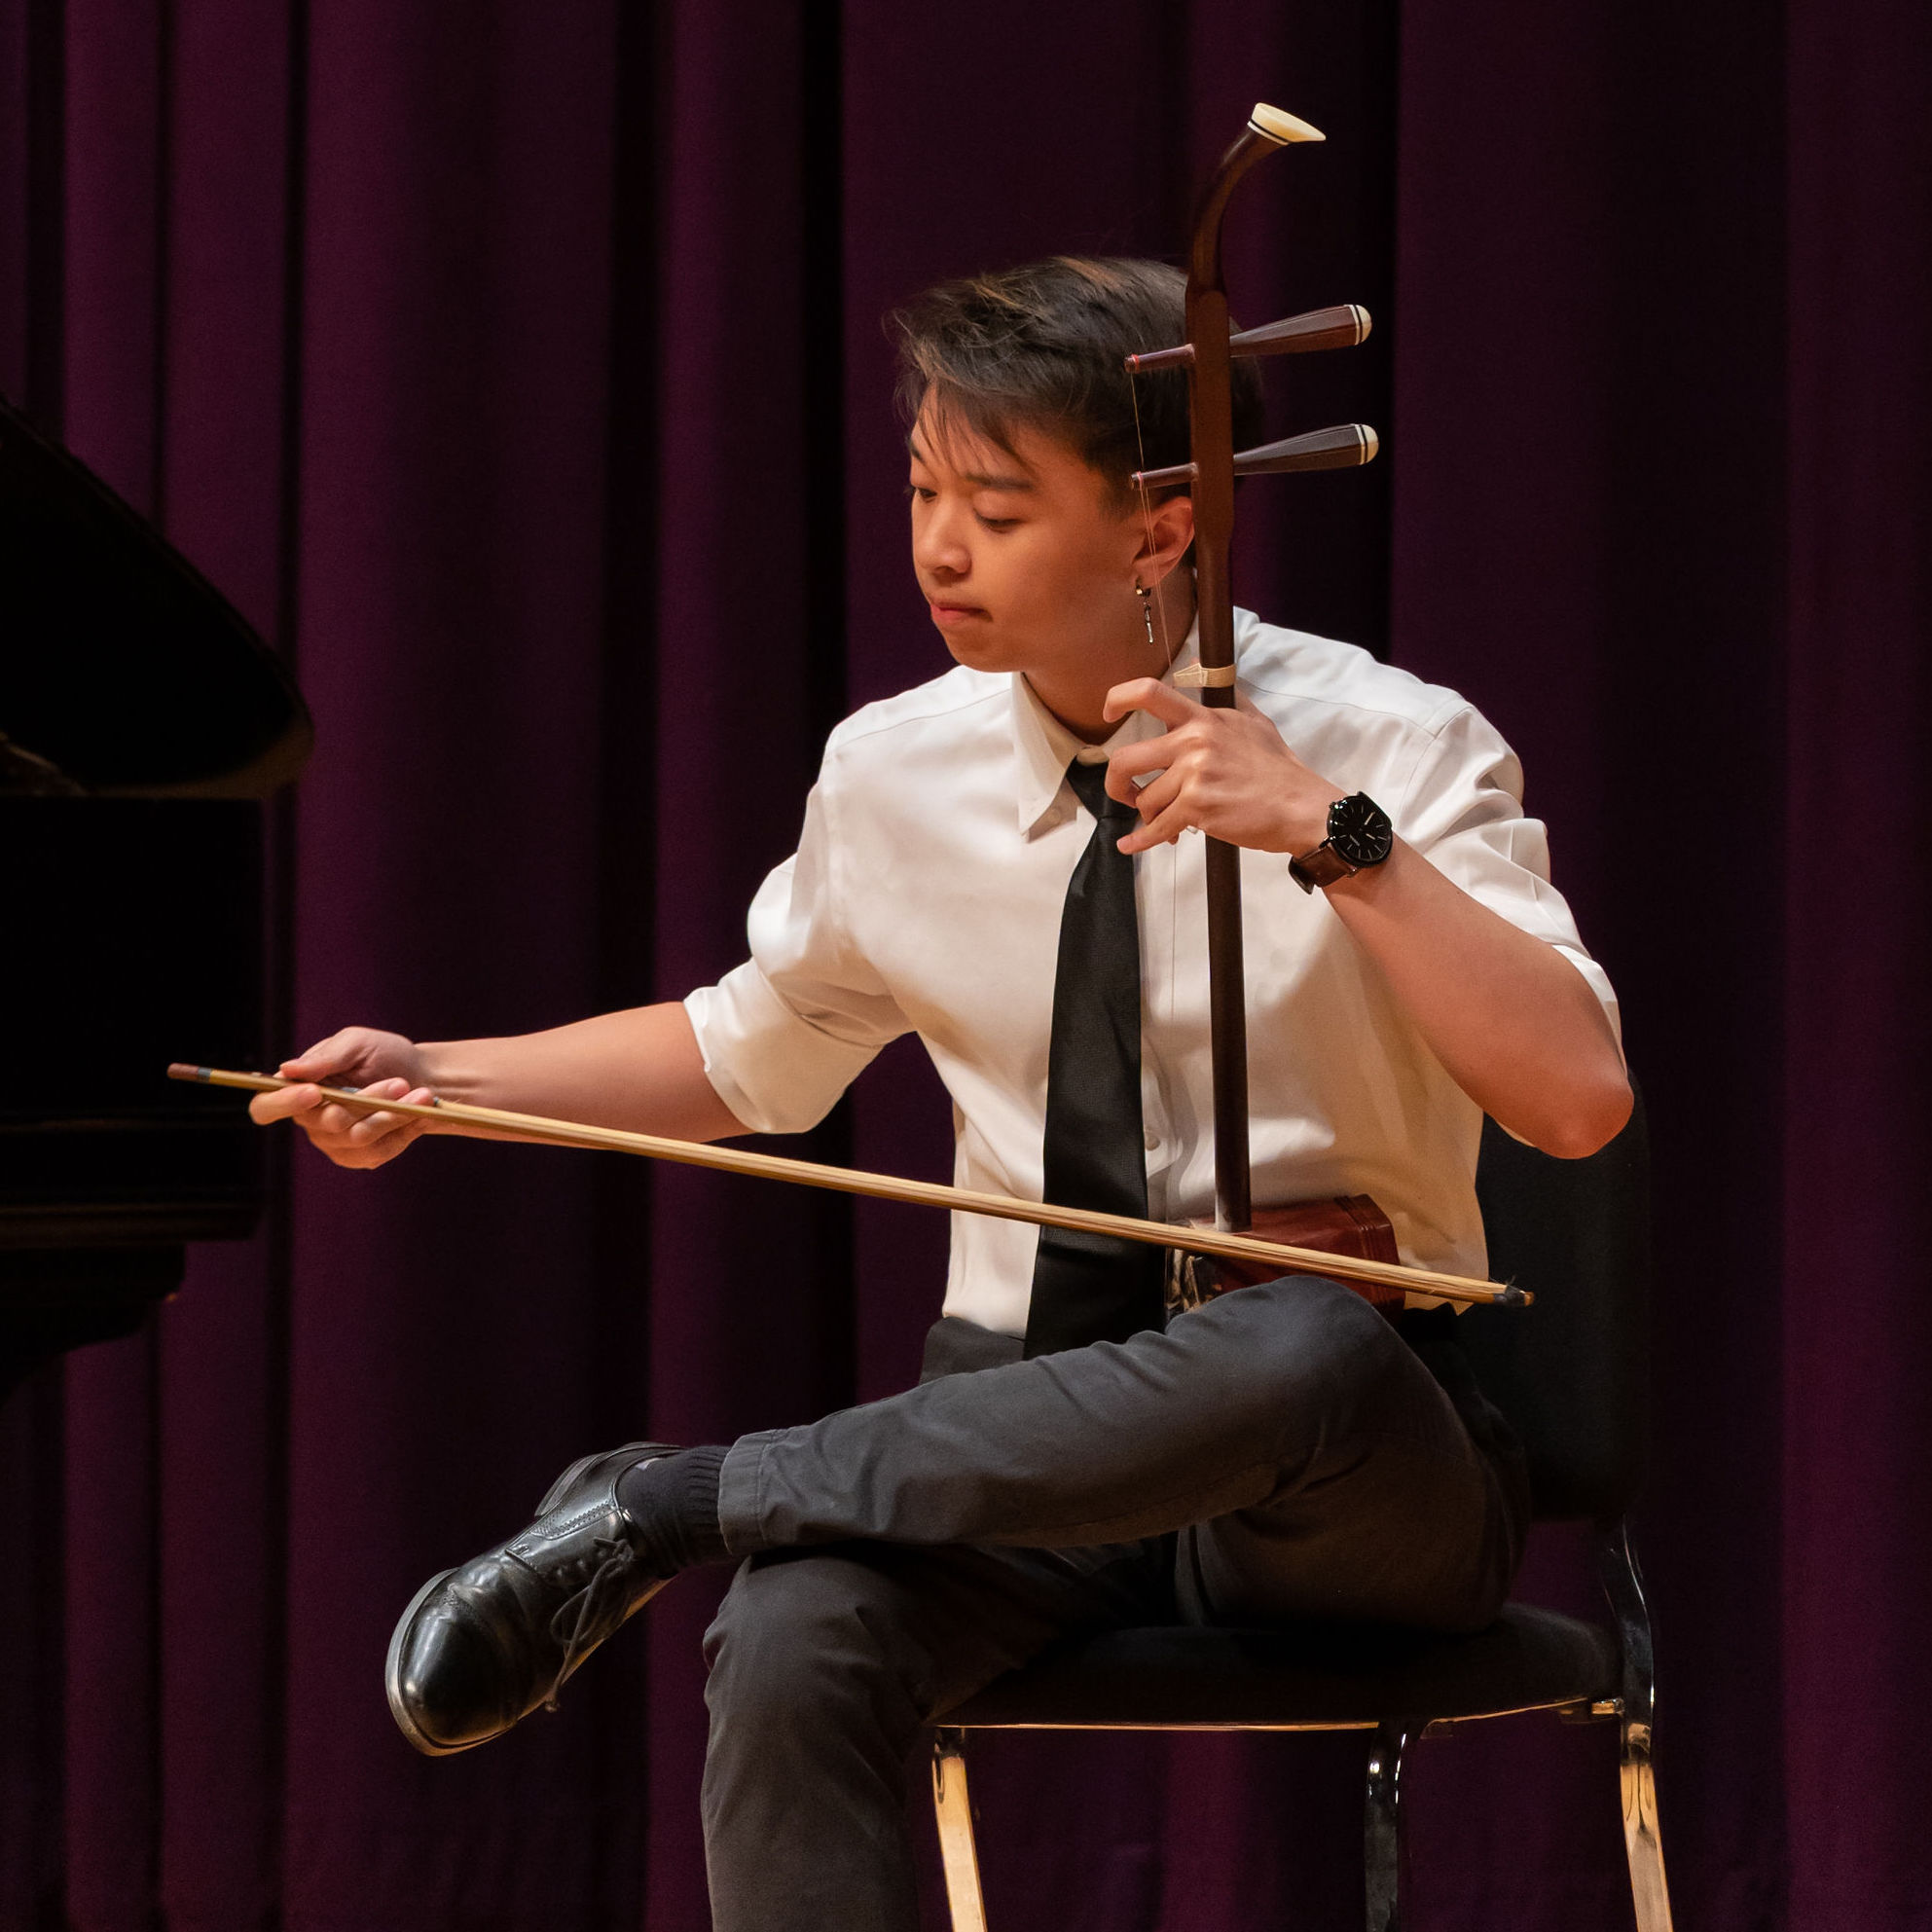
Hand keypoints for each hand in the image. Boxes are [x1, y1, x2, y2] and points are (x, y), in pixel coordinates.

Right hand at [247, 1027, 437, 1169]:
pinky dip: (404, 1129)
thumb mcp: (356, 1043)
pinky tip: (420, 1112)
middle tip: (400, 1083)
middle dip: (368, 1101)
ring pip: (358, 1138)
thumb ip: (325, 1057)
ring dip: (393, 1114)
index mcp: (298, 1088)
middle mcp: (310, 1120)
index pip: (265, 1107)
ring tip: (421, 1095)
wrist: (423, 1076)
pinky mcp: (361, 1157)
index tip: (315, 1092)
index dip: (283, 1104)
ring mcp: (335, 1143)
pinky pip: (378, 1151)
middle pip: (328, 1122)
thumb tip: (287, 1069)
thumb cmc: (382, 1055)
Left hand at [1100, 679, 1341, 856]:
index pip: (1150, 693)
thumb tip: (1203, 666)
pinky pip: (1157, 827)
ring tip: (1166, 821)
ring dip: (1150, 816)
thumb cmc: (1277, 768)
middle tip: (1125, 793)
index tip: (1108, 715)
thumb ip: (1226, 697)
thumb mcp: (1254, 722)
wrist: (1299, 806)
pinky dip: (1142, 840)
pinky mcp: (1198, 807)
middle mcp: (1194, 742)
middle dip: (1116, 783)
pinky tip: (1132, 845)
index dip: (1118, 699)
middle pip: (1126, 759)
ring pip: (1145, 800)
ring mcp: (1194, 775)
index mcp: (1203, 719)